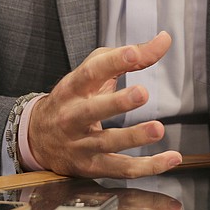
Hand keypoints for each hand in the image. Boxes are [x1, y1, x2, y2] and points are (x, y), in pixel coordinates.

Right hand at [28, 31, 182, 177]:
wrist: (38, 136)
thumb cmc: (75, 96)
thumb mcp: (94, 71)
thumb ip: (129, 56)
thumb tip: (164, 40)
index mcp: (74, 86)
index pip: (92, 71)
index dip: (114, 61)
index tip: (134, 54)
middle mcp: (73, 115)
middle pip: (93, 110)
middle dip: (118, 102)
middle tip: (142, 93)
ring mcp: (81, 144)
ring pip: (107, 143)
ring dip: (134, 137)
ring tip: (158, 129)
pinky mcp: (91, 167)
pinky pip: (121, 169)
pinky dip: (148, 166)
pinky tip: (171, 158)